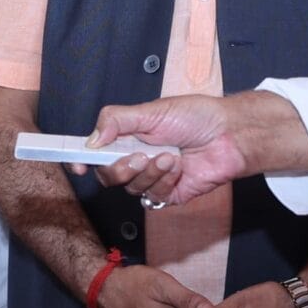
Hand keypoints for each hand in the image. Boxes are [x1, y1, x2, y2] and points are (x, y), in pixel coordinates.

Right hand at [92, 91, 307, 208]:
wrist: (229, 134)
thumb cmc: (195, 116)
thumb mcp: (151, 110)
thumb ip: (116, 121)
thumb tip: (91, 140)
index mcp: (127, 137)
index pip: (95, 153)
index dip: (82, 160)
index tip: (77, 165)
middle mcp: (136, 159)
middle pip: (108, 176)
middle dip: (119, 169)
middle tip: (137, 157)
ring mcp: (153, 178)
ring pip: (132, 188)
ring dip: (149, 172)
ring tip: (170, 156)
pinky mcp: (169, 194)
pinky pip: (155, 196)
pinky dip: (166, 181)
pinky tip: (180, 167)